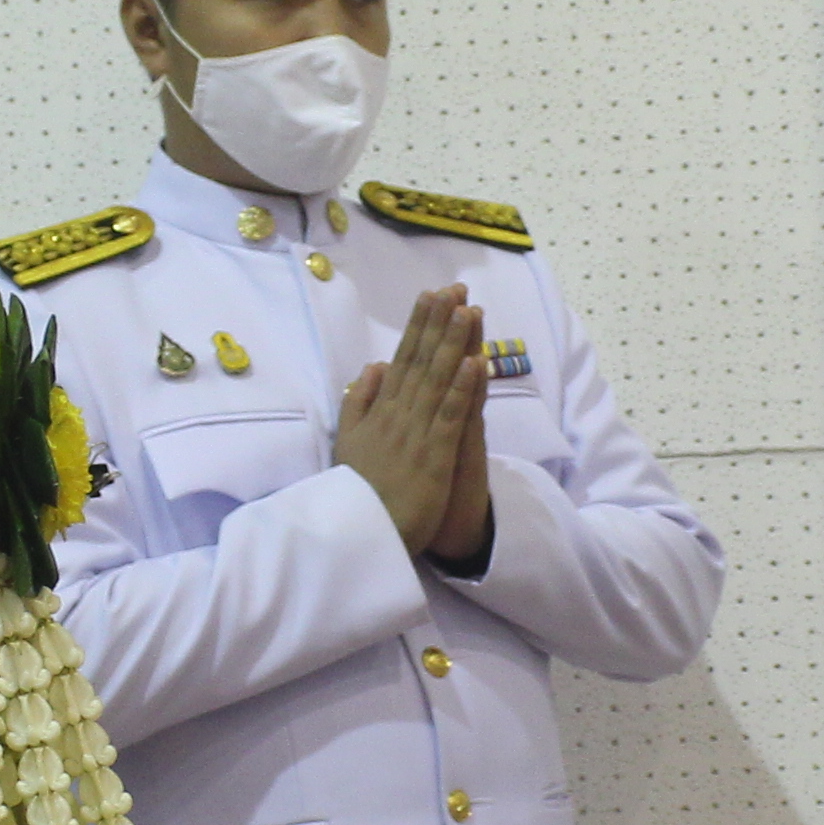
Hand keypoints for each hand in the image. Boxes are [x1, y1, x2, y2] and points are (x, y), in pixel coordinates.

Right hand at [334, 283, 491, 560]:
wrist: (361, 537)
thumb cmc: (360, 493)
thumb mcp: (349, 442)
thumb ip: (359, 403)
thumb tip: (372, 366)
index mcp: (381, 412)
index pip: (403, 360)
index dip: (418, 326)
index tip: (431, 295)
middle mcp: (397, 415)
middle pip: (421, 361)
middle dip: (437, 322)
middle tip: (454, 287)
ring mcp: (415, 434)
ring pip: (437, 380)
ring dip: (452, 344)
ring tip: (467, 309)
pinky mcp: (433, 457)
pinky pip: (450, 417)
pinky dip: (461, 389)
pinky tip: (474, 362)